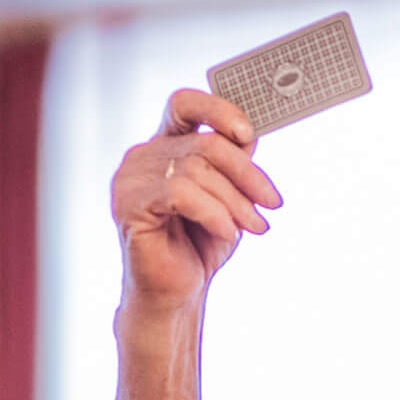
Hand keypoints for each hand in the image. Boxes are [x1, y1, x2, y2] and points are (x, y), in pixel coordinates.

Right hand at [111, 88, 282, 311]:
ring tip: (254, 226)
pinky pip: (182, 194)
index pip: (184, 104)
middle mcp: (141, 157)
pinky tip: (226, 233)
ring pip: (197, 170)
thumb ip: (232, 162)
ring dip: (235, 201)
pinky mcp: (128, 205)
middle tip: (271, 203)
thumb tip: (249, 135)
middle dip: (246, 174)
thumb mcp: (226, 196)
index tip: (248, 134)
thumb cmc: (197, 246)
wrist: (175, 295)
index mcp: (162, 147)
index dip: (217, 109)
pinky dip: (213, 213)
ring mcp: (130, 180)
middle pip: (205, 143)